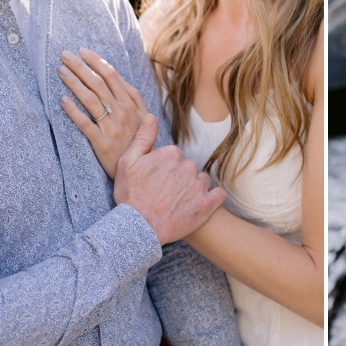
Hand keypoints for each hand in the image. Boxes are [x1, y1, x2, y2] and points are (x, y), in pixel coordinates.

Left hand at [58, 47, 148, 179]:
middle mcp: (121, 112)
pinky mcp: (102, 143)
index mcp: (130, 104)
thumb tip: (121, 79)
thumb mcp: (143, 118)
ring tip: (60, 72)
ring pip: (90, 99)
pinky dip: (73, 110)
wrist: (139, 169)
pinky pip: (85, 124)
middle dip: (80, 66)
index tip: (82, 51)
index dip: (96, 61)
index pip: (111, 75)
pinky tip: (62, 100)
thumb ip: (133, 98)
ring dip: (74, 83)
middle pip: (98, 83)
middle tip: (64, 55)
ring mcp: (112, 127)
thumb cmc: (138, 141)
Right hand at [114, 115, 224, 244]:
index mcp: (170, 153)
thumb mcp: (128, 163)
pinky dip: (211, 199)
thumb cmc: (130, 196)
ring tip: (178, 203)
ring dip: (193, 189)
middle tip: (164, 194)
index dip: (164, 168)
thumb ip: (142, 138)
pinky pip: (217, 195)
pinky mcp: (207, 204)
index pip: (174, 156)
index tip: (155, 181)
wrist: (139, 229)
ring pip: (201, 181)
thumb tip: (151, 116)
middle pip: (188, 168)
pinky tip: (197, 206)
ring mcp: (199, 186)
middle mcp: (188, 166)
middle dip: (179, 178)